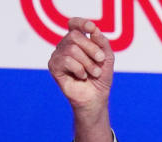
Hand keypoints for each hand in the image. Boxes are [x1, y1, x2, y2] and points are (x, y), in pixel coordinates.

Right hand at [47, 17, 113, 141]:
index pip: (74, 24)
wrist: (96, 98)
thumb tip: (94, 31)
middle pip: (75, 36)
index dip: (81, 23)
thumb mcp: (107, 58)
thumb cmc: (101, 77)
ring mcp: (58, 55)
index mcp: (78, 41)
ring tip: (94, 73)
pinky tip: (82, 76)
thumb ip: (102, 43)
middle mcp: (65, 45)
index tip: (92, 29)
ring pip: (71, 49)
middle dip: (92, 49)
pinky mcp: (53, 67)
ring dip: (88, 63)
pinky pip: (66, 60)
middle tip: (100, 61)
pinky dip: (79, 69)